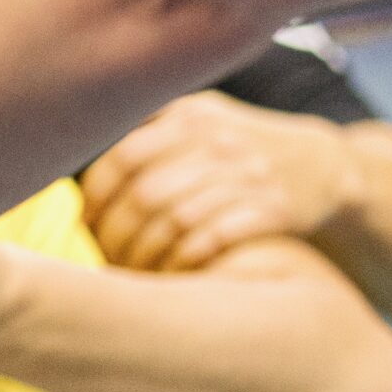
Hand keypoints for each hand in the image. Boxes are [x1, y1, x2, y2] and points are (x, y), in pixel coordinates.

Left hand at [83, 91, 353, 272]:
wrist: (326, 167)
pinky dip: (186, 260)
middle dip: (116, 232)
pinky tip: (172, 275)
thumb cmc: (239, 146)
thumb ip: (143, 126)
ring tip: (132, 272)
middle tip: (104, 256)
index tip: (84, 223)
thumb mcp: (197, 117)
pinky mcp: (277, 208)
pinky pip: (216, 239)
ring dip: (147, 254)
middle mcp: (218, 141)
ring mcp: (249, 173)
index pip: (121, 158)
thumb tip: (66, 148)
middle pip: (145, 193)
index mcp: (189, 116)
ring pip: (177, 220)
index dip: (95, 197)